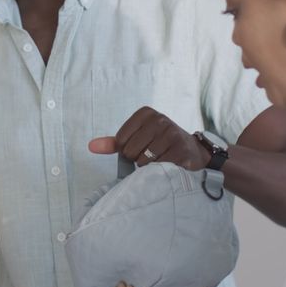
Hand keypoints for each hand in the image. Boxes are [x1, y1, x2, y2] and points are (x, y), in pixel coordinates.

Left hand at [88, 106, 208, 169]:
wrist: (194, 152)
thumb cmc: (160, 145)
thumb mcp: (138, 138)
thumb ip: (114, 143)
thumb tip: (91, 146)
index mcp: (146, 113)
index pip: (120, 141)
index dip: (127, 150)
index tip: (142, 148)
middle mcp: (159, 120)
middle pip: (131, 152)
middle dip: (138, 160)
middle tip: (153, 156)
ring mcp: (171, 134)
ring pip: (143, 162)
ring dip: (149, 168)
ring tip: (160, 161)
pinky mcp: (180, 150)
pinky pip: (157, 169)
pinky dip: (160, 173)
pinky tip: (168, 167)